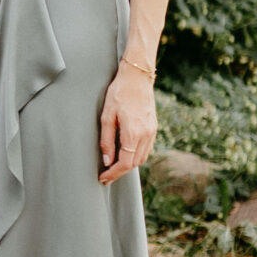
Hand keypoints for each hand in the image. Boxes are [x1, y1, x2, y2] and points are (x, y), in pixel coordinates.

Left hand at [100, 66, 156, 182]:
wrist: (137, 78)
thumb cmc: (118, 94)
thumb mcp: (106, 116)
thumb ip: (106, 140)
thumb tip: (107, 161)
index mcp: (133, 133)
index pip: (125, 163)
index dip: (113, 174)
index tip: (103, 179)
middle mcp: (146, 135)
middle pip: (134, 163)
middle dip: (120, 172)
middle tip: (106, 176)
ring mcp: (152, 132)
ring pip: (142, 158)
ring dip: (128, 165)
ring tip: (113, 168)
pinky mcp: (154, 128)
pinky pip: (146, 149)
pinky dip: (136, 156)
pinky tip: (125, 155)